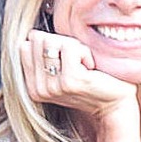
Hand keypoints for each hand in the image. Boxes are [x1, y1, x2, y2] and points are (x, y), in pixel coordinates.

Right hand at [20, 30, 137, 121]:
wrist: (115, 107)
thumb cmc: (93, 85)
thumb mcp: (62, 73)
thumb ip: (44, 58)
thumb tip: (33, 34)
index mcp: (32, 87)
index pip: (25, 45)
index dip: (50, 43)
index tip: (66, 60)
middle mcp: (39, 89)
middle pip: (39, 40)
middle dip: (62, 42)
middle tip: (77, 61)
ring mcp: (53, 86)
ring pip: (53, 41)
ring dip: (75, 47)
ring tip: (85, 65)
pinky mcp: (70, 81)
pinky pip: (70, 47)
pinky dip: (84, 51)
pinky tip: (91, 67)